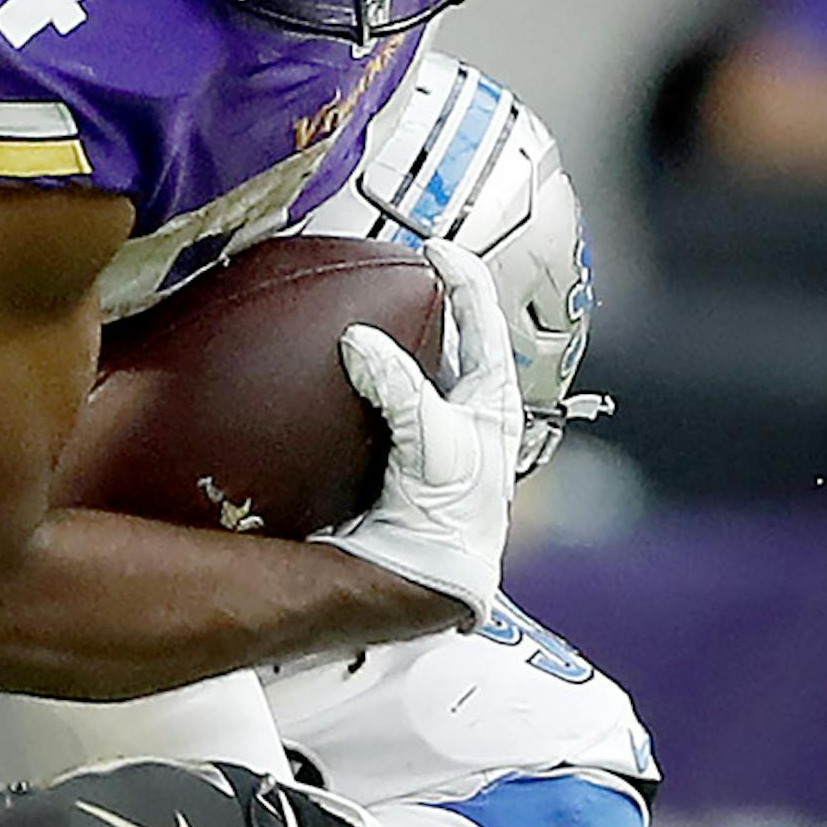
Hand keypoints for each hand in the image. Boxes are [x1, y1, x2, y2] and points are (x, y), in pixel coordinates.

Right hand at [325, 243, 522, 627]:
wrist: (420, 578)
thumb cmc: (448, 516)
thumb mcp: (433, 440)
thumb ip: (399, 385)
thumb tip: (358, 340)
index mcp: (492, 399)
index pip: (483, 319)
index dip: (461, 276)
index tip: (432, 248)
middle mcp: (465, 410)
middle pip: (448, 338)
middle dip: (425, 303)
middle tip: (394, 273)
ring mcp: (431, 430)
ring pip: (413, 367)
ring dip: (391, 340)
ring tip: (363, 310)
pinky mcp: (396, 451)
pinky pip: (376, 400)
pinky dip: (358, 380)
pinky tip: (334, 371)